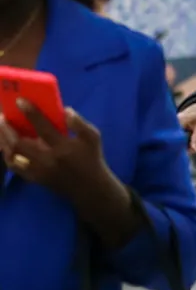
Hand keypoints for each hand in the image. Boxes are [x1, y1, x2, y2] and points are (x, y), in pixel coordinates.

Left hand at [0, 103, 137, 243]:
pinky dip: (7, 155)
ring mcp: (39, 171)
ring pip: (13, 156)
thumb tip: (65, 110)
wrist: (89, 189)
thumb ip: (80, 124)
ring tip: (0, 128)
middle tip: (1, 116)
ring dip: (3, 141)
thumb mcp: (93, 138)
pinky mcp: (34, 178)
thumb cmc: (91, 159)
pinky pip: (14, 167)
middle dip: (7, 129)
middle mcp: (48, 160)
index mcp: (63, 147)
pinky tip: (4, 145)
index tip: (19, 101)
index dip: (31, 113)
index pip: (43, 128)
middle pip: (20, 144)